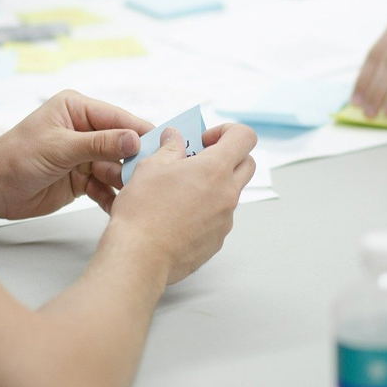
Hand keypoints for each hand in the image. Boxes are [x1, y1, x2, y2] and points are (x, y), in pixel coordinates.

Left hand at [0, 90, 153, 219]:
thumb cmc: (14, 158)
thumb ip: (99, 144)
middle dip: (137, 162)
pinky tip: (122, 208)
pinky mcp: (82, 179)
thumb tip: (135, 140)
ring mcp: (85, 156)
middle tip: (155, 178)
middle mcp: (85, 129)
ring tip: (140, 196)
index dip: (142, 133)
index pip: (119, 119)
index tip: (167, 148)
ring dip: (126, 183)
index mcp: (77, 109)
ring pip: (117, 168)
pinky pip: (106, 187)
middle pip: (123, 145)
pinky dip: (113, 198)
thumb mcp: (59, 147)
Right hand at [104, 123, 256, 284]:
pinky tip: (176, 217)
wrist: (139, 255)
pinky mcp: (217, 241)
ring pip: (230, 193)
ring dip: (213, 186)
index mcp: (215, 169)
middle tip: (198, 162)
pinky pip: (218, 218)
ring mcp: (225, 220)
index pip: (244, 137)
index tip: (204, 140)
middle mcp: (227, 194)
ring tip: (179, 193)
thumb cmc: (143, 210)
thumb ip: (169, 148)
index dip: (227, 131)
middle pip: (247, 164)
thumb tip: (175, 137)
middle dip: (227, 157)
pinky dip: (204, 211)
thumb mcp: (150, 167)